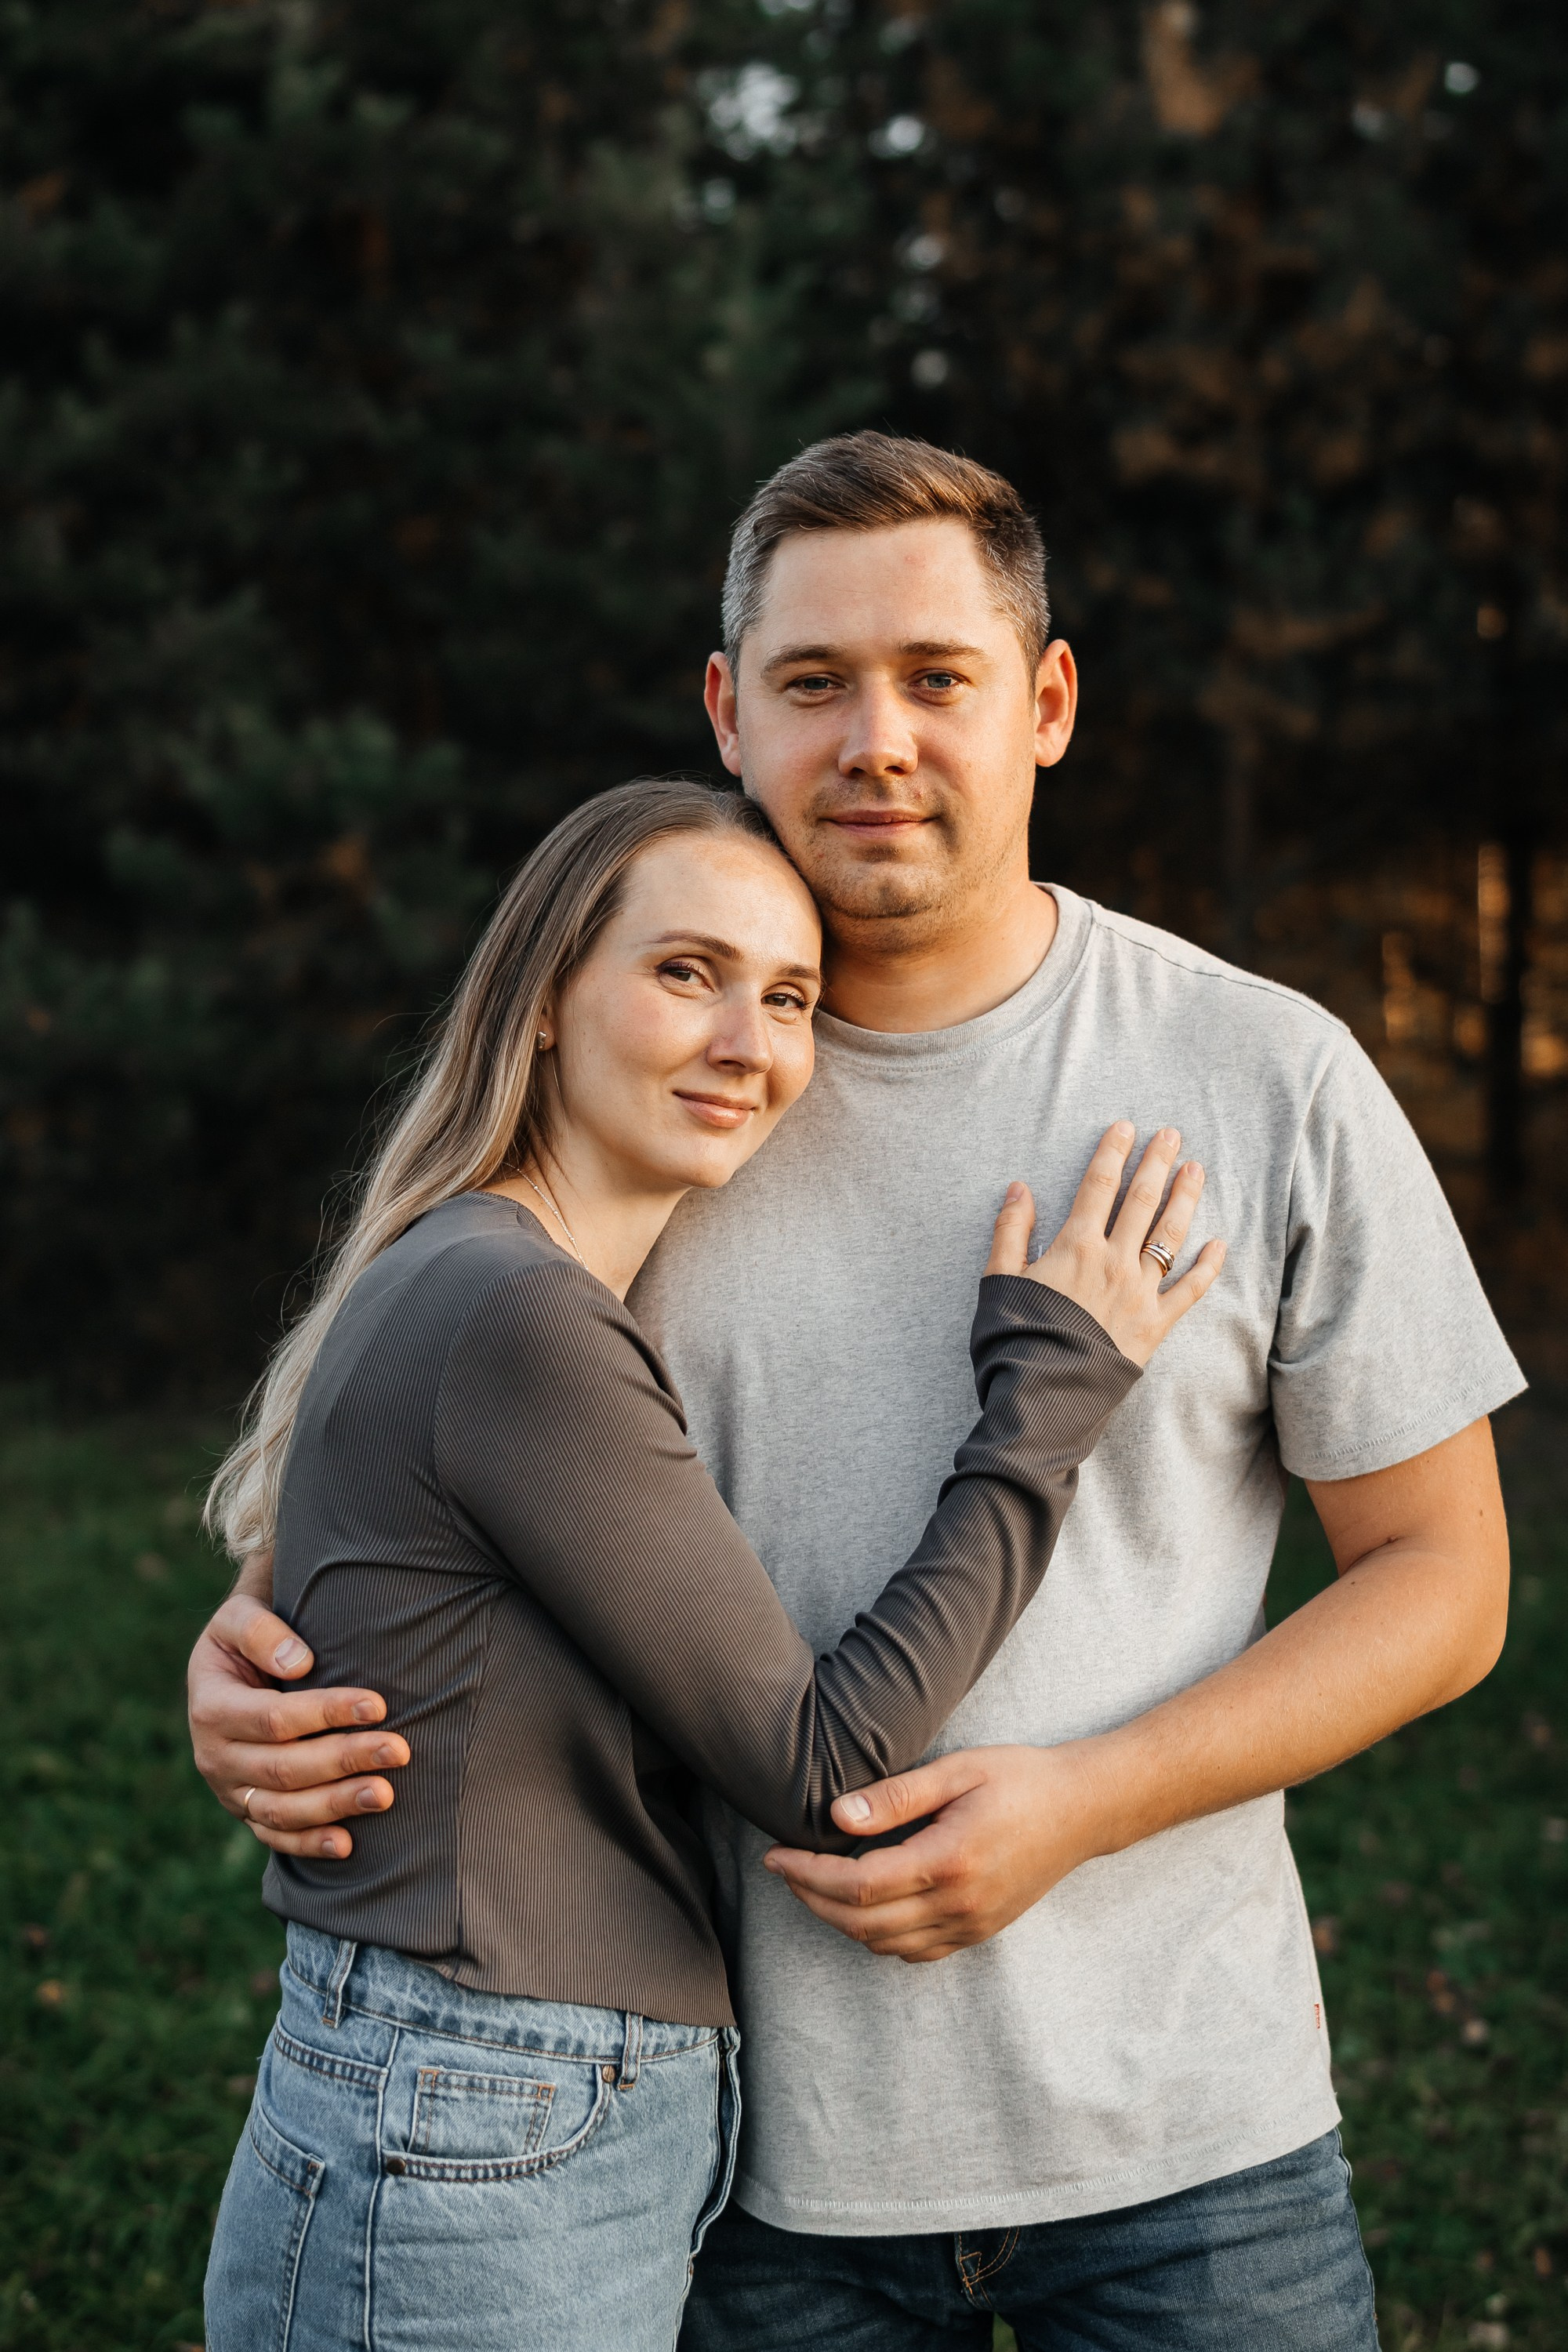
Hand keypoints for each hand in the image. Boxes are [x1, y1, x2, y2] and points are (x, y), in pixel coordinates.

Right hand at [187, 1572, 407, 1858]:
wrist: (231, 1667)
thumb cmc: (247, 1637)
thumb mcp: (238, 1618)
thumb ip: (260, 1632)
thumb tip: (298, 1663)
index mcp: (212, 1708)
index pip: (274, 1719)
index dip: (326, 1713)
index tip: (378, 1705)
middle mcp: (215, 1756)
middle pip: (284, 1768)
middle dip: (344, 1760)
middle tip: (399, 1750)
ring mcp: (230, 1790)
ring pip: (282, 1809)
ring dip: (336, 1805)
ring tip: (386, 1794)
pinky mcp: (246, 1810)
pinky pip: (275, 1835)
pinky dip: (309, 1844)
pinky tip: (348, 1845)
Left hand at [763, 1743, 1105, 1961]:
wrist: (1084, 1809)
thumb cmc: (1021, 1778)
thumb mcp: (957, 1771)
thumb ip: (895, 1796)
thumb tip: (835, 1817)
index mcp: (949, 1861)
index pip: (858, 1885)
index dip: (807, 1875)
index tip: (777, 1856)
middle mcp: (959, 1905)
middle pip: (862, 1924)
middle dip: (812, 1899)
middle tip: (784, 1870)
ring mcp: (972, 1926)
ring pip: (885, 1945)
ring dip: (840, 1922)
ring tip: (815, 1884)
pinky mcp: (979, 1933)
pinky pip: (915, 1952)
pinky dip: (878, 1937)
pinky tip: (864, 1906)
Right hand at [985, 1122, 1223, 1365]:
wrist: (1043, 1396)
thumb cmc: (1014, 1341)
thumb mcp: (998, 1281)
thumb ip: (1010, 1231)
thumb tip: (1019, 1187)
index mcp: (1075, 1246)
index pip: (1098, 1185)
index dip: (1113, 1152)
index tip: (1125, 1128)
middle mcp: (1114, 1261)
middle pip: (1141, 1200)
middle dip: (1157, 1163)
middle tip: (1172, 1135)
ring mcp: (1140, 1292)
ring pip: (1169, 1234)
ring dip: (1184, 1198)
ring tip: (1196, 1169)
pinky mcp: (1156, 1324)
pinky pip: (1189, 1290)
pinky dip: (1207, 1266)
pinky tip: (1219, 1244)